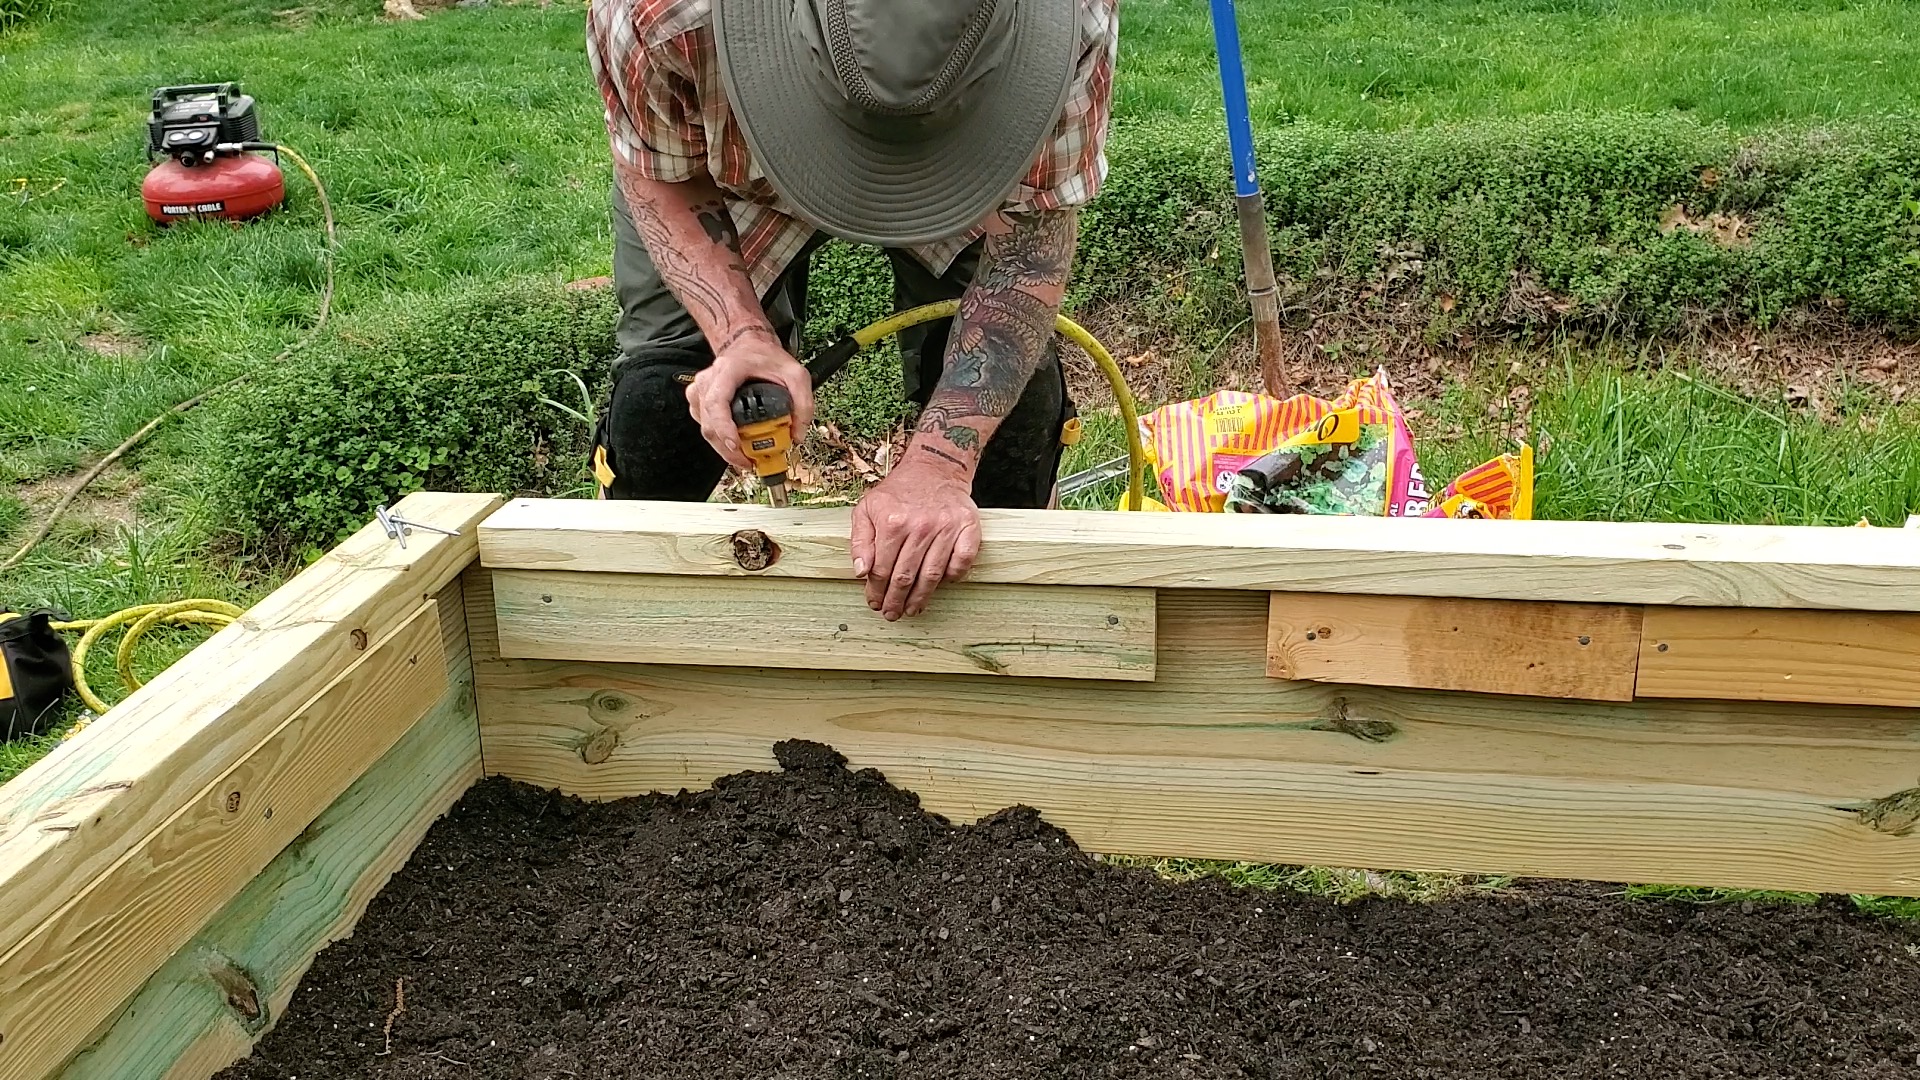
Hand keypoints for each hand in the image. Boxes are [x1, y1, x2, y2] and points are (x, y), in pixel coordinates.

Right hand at [686, 329, 813, 469]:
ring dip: (723, 448)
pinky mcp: (699, 400)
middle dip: (728, 449)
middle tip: (749, 462)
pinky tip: (734, 445)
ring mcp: (701, 390)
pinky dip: (718, 440)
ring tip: (745, 457)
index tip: (736, 445)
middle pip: (709, 422)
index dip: (723, 428)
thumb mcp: (796, 374)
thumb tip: (797, 435)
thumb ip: (803, 403)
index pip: (717, 402)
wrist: (750, 344)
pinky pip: (704, 425)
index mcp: (729, 370)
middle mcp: (709, 380)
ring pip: (704, 427)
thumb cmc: (766, 357)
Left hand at [850, 463, 981, 620]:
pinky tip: (942, 584)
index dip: (876, 591)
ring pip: (932, 575)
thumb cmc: (899, 492)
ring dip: (921, 598)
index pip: (880, 569)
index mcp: (892, 521)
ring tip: (913, 609)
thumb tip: (861, 572)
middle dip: (896, 601)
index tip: (874, 602)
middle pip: (905, 577)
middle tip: (892, 613)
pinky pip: (961, 562)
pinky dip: (953, 577)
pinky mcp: (968, 527)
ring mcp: (946, 527)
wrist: (935, 468)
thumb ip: (860, 541)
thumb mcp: (867, 509)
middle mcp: (919, 525)